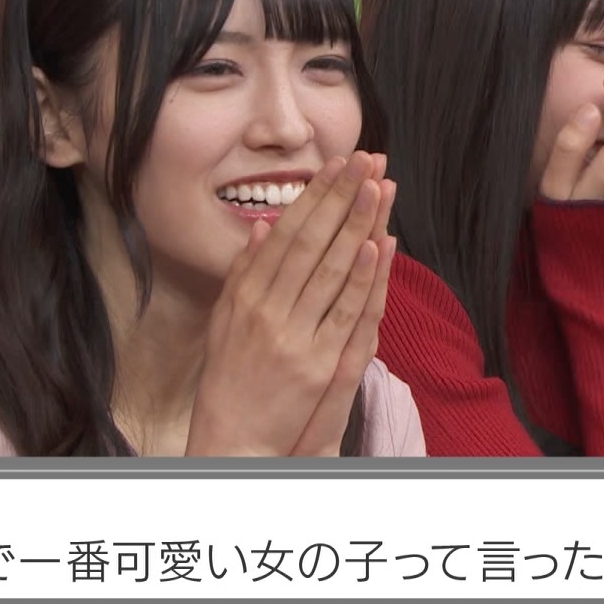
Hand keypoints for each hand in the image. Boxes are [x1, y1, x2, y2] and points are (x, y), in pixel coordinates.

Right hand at [187, 151, 394, 456]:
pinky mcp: (318, 365)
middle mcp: (268, 310)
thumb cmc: (228, 382)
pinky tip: (378, 245)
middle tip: (366, 159)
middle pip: (312, 241)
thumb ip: (244, 273)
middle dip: (341, 196)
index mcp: (246, 296)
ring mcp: (295, 337)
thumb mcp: (224, 320)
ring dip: (359, 224)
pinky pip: (345, 313)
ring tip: (379, 186)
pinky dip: (363, 278)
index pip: (287, 232)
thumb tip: (263, 226)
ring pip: (333, 269)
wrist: (232, 443)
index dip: (314, 195)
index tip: (336, 163)